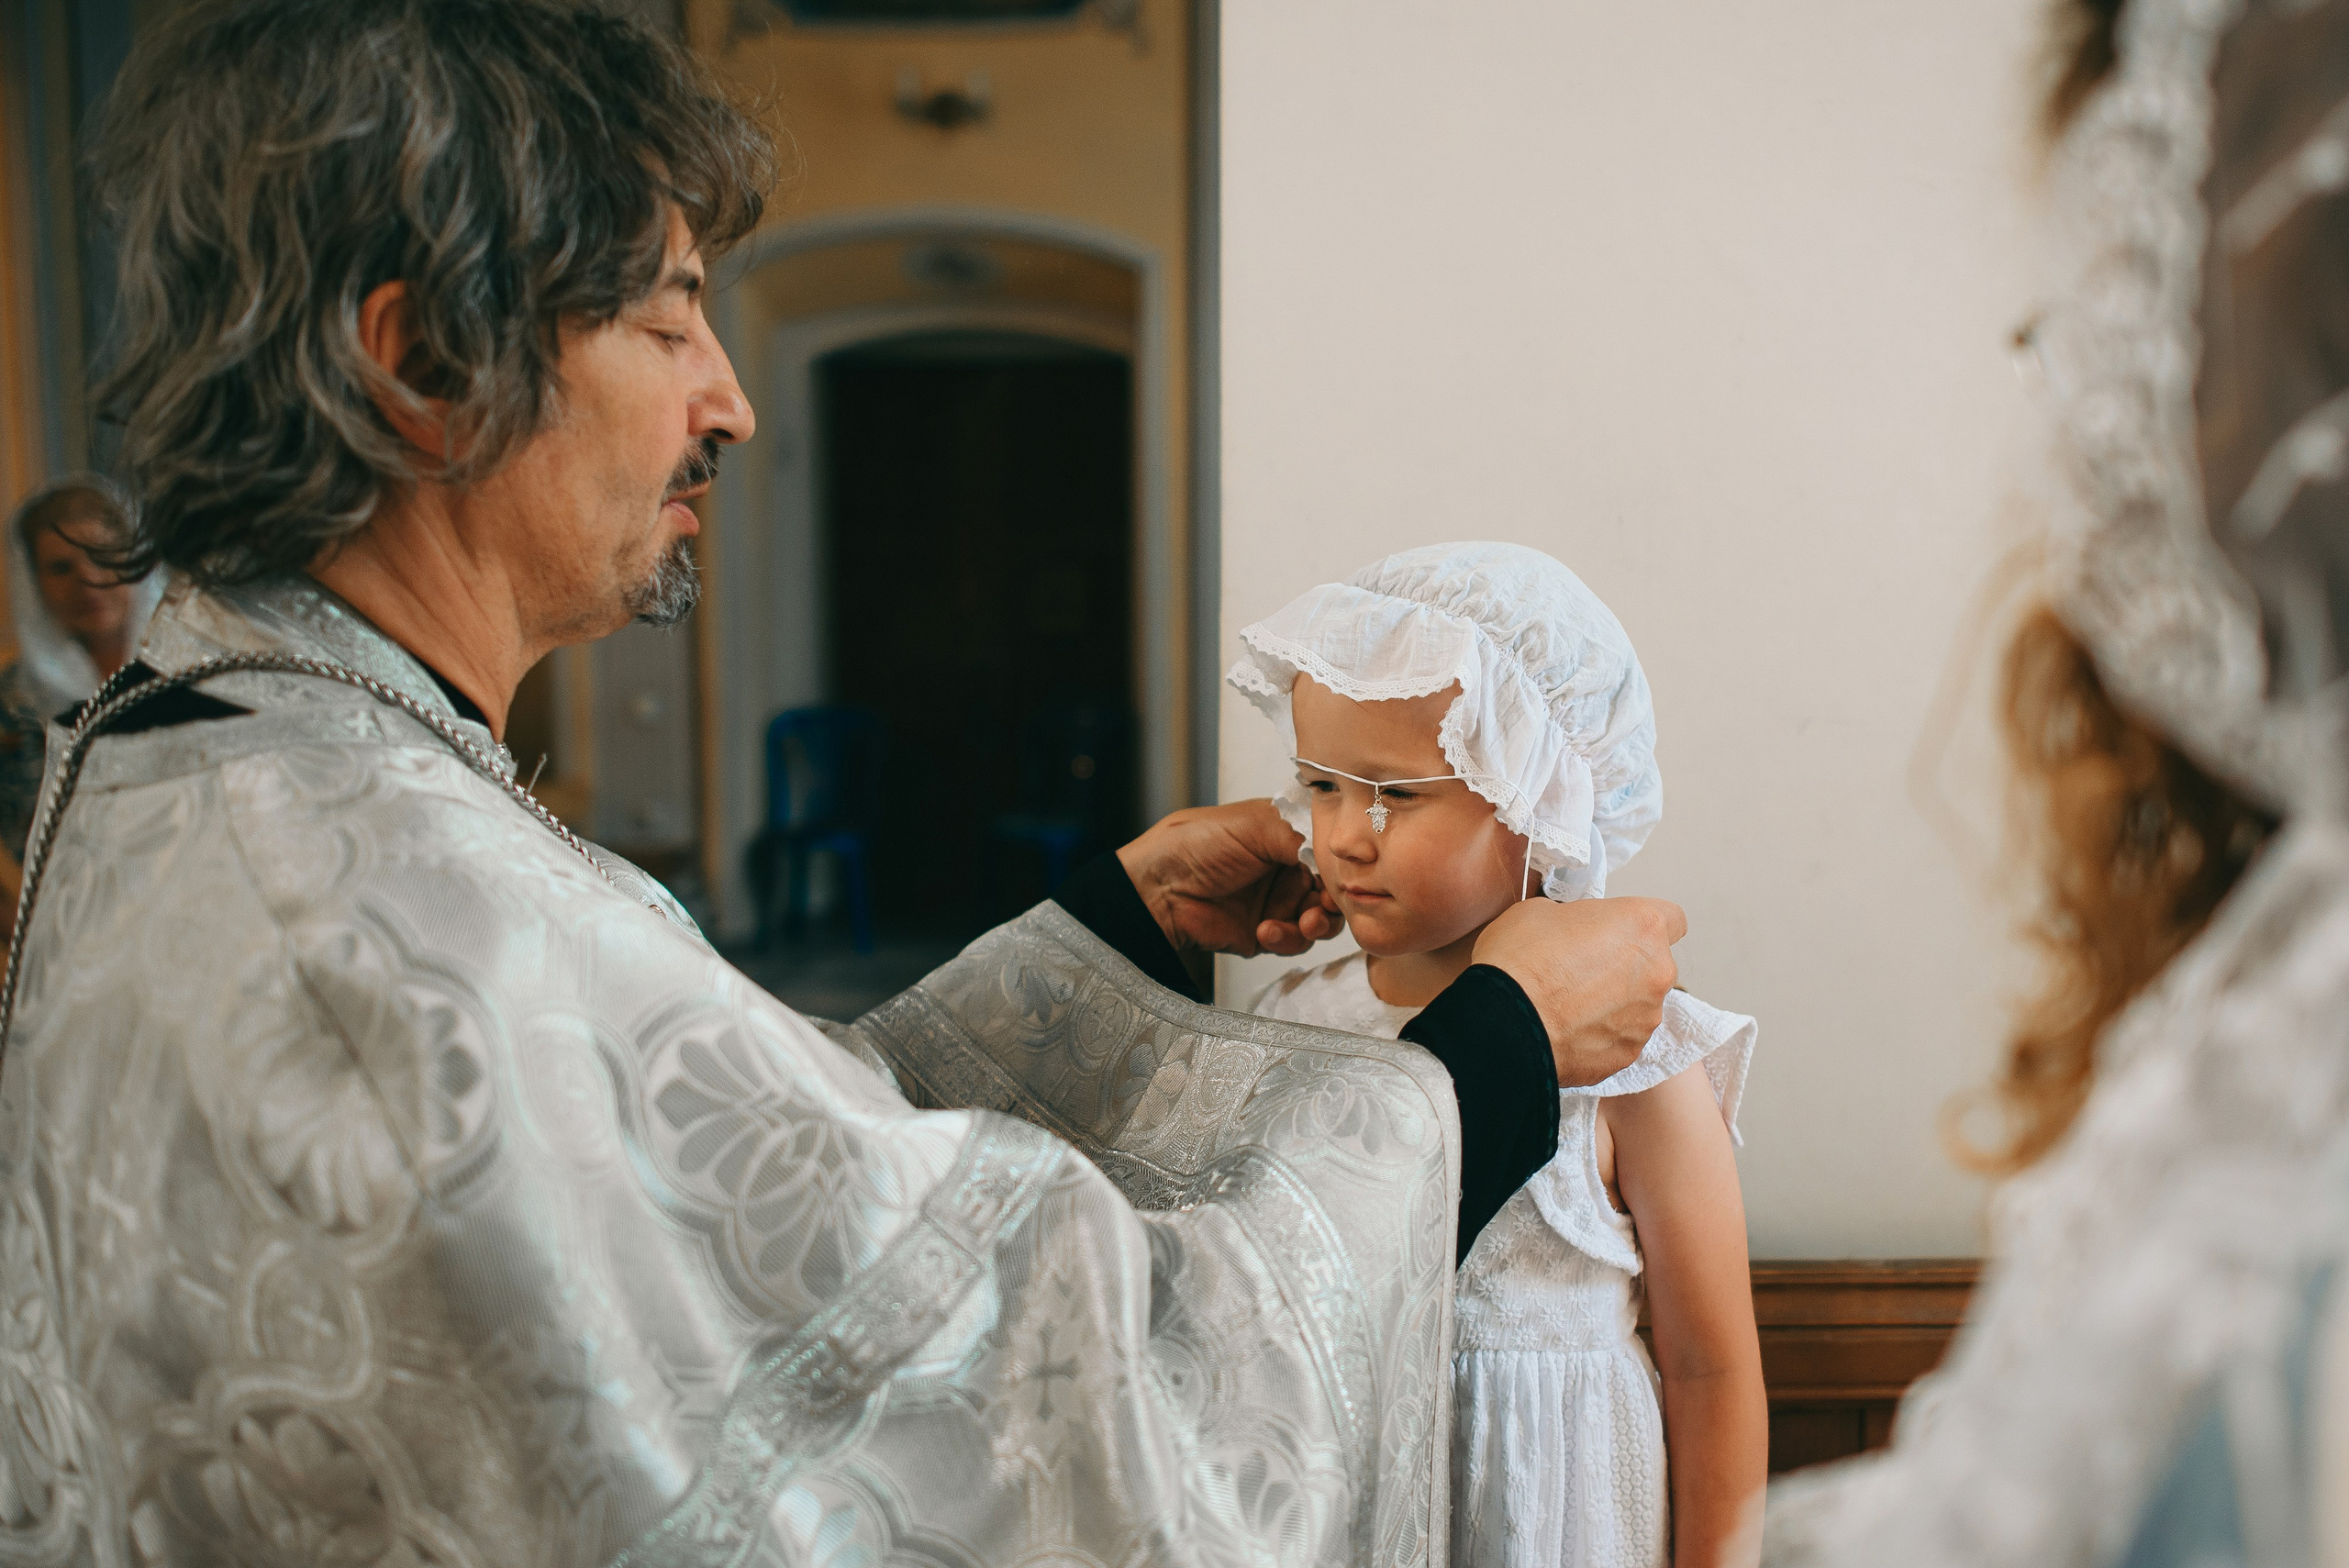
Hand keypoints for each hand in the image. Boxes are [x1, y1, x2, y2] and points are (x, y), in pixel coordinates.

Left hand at [1116, 799, 1344, 958]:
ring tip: (1305, 922)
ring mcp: (1277, 902)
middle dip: (1335, 899)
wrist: (1158, 890)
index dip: (1341, 863)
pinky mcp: (1266, 933)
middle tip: (1326, 905)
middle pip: (1332, 888)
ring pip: (1321, 919)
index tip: (1347, 874)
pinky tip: (1266, 930)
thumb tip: (1338, 850)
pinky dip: (1287, 938)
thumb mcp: (1255, 825)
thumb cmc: (1196, 844)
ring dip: (1318, 923)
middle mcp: (1285, 867)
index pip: (1330, 849)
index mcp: (1285, 833)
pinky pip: (1294, 942)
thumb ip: (1302, 835)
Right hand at [1471, 896, 1685, 1086]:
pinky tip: (1567, 1029)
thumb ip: (1575, 919)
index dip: (1643, 925)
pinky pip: (1620, 1038)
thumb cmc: (1521, 961)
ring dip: (1614, 1003)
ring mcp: (1646, 1018)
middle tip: (1582, 968)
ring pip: (1638, 1005)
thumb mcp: (1540, 910)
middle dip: (1625, 966)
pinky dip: (1600, 1034)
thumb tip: (1574, 934)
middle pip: (1653, 965)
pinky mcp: (1628, 1054)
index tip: (1621, 930)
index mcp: (1643, 927)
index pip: (1672, 919)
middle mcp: (1657, 973)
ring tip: (1570, 1005)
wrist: (1503, 1022)